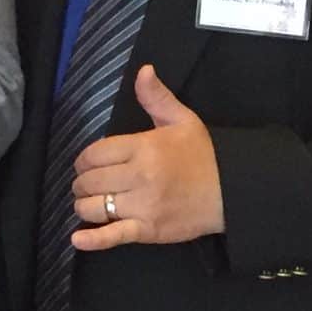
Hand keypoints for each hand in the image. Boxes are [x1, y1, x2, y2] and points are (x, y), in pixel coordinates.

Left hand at [70, 65, 224, 248]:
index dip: (84, 160)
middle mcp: (139, 177)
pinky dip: (92, 240)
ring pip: (93, 207)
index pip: (93, 154)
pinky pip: (113, 236)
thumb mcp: (182, 120)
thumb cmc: (204, 155)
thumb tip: (143, 70)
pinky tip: (77, 238)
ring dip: (85, 206)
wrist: (234, 190)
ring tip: (92, 203)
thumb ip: (156, 97)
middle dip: (82, 183)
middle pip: (89, 181)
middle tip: (90, 184)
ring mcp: (143, 206)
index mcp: (144, 148)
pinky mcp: (149, 230)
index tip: (88, 164)